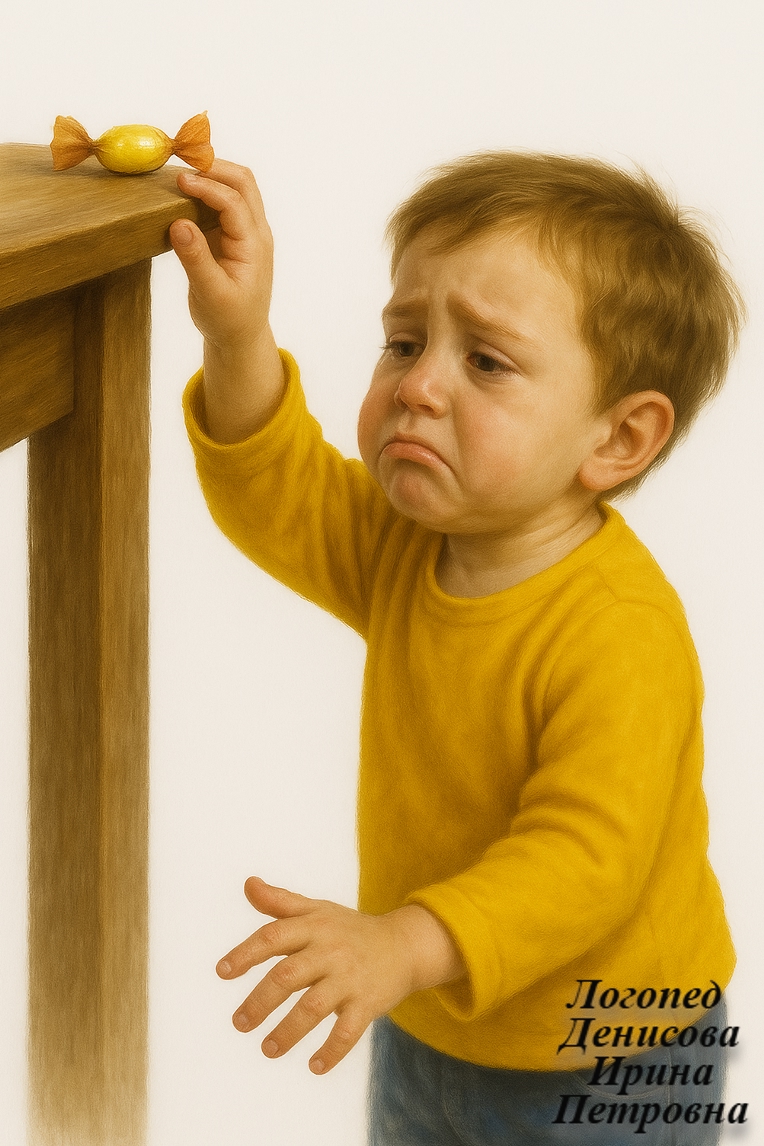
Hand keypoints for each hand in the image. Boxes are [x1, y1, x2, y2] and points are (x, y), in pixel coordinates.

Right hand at [170, 160, 284, 441]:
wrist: (239, 336)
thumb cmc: (227, 320)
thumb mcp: (210, 295)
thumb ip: (196, 259)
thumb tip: (179, 223)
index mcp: (254, 246)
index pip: (234, 202)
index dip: (207, 187)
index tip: (179, 181)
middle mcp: (254, 232)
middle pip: (242, 181)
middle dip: (212, 168)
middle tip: (178, 167)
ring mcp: (243, 231)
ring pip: (234, 187)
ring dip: (209, 175)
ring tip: (176, 175)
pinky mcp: (229, 234)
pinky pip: (220, 201)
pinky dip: (202, 190)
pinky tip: (178, 193)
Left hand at [217, 876, 466, 1073]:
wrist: (404, 944)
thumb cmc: (350, 929)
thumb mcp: (317, 911)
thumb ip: (280, 902)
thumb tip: (247, 884)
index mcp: (313, 928)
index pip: (273, 936)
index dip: (246, 953)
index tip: (222, 971)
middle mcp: (329, 951)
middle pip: (288, 975)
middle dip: (260, 1001)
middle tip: (239, 1023)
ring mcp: (349, 978)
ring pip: (314, 1007)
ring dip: (288, 1031)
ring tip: (267, 1049)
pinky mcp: (368, 1003)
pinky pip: (348, 1031)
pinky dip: (332, 1051)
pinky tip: (314, 1067)